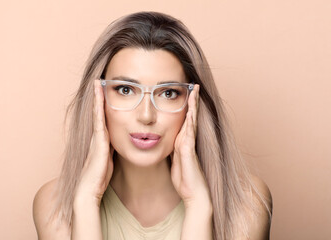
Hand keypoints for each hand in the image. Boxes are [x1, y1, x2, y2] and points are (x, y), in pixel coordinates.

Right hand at [73, 79, 113, 207]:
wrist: (89, 190)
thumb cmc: (100, 178)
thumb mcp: (109, 161)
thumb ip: (112, 151)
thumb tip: (121, 144)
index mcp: (102, 140)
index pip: (104, 118)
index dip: (104, 105)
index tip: (106, 91)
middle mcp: (97, 136)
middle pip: (99, 112)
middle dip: (99, 97)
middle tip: (99, 80)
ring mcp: (96, 138)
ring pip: (97, 113)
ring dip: (97, 98)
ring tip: (98, 83)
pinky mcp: (97, 141)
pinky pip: (99, 121)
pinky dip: (98, 108)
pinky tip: (100, 97)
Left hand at [170, 84, 211, 209]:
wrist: (193, 193)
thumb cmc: (184, 179)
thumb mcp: (174, 161)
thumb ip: (172, 150)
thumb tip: (164, 142)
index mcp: (182, 141)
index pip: (184, 119)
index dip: (186, 106)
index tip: (185, 93)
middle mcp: (187, 139)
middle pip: (190, 115)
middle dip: (192, 100)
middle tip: (193, 85)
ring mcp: (189, 144)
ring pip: (192, 120)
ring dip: (192, 105)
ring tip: (194, 90)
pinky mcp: (189, 149)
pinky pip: (189, 131)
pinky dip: (190, 119)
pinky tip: (190, 109)